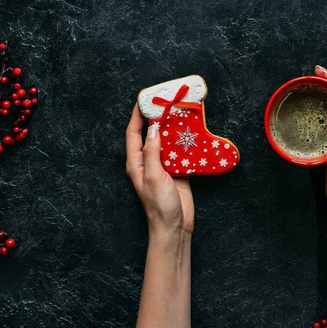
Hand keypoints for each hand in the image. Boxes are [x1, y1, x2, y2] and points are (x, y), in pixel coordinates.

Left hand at [126, 103, 194, 234]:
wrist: (175, 226)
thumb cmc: (159, 205)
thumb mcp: (154, 176)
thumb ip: (152, 152)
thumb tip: (153, 128)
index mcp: (137, 163)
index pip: (133, 134)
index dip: (137, 116)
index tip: (144, 100)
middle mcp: (149, 162)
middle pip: (150, 135)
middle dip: (157, 118)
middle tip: (166, 103)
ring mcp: (164, 166)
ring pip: (167, 142)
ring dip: (173, 129)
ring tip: (181, 114)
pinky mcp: (178, 171)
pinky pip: (180, 153)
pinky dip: (185, 143)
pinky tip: (192, 134)